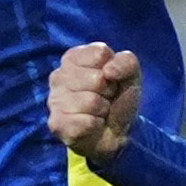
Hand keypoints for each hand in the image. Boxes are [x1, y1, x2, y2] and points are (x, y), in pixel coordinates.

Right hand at [45, 41, 144, 161]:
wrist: (114, 132)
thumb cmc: (117, 97)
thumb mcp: (131, 75)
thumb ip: (126, 62)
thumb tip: (108, 72)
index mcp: (74, 58)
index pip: (100, 53)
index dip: (114, 69)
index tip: (111, 78)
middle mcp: (58, 76)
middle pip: (96, 78)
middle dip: (109, 91)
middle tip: (105, 98)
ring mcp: (54, 100)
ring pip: (91, 101)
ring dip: (103, 109)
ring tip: (98, 112)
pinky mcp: (56, 123)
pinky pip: (86, 122)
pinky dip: (96, 125)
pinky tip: (91, 124)